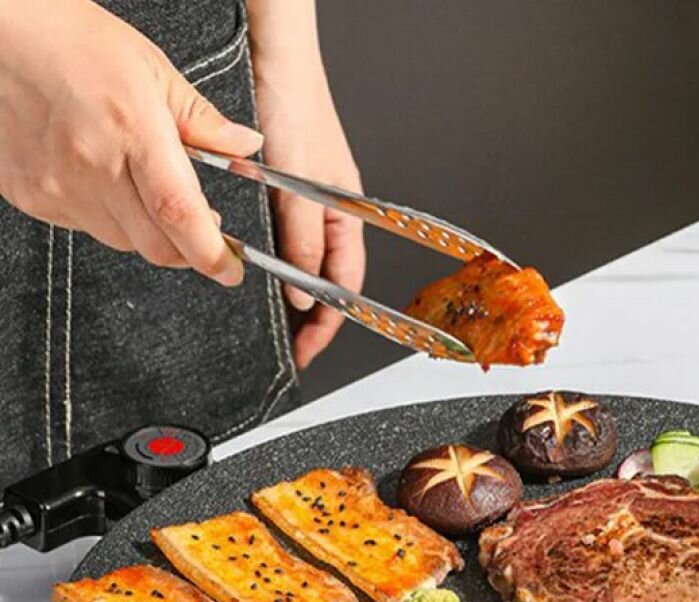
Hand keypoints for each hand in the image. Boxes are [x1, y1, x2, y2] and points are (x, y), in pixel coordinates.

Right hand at [0, 0, 259, 284]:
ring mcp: (56, 186)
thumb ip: (203, 119)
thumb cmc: (64, 37)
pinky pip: (85, 227)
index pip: (181, 215)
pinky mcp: (30, 195)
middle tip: (206, 235)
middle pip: (157, 246)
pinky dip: (109, 217)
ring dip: (149, 232)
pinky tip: (105, 181)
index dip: (212, 255)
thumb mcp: (150, 68)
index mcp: (131, 131)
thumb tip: (244, 146)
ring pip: (123, 242)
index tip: (231, 269)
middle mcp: (90, 165)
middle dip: (190, 252)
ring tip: (150, 193)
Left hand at [249, 0, 364, 369]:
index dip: (330, 322)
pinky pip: (278, 235)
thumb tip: (302, 296)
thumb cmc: (297, 108)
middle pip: (324, 278)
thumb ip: (302, 243)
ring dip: (286, 286)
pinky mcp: (279, 189)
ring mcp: (304, 202)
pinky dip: (269, 257)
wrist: (271, 55)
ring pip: (299, 259)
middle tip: (288, 345)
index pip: (345, 284)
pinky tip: (252, 265)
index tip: (308, 351)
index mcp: (348, 215)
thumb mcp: (299, 186)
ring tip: (269, 316)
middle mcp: (329, 212)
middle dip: (309, 314)